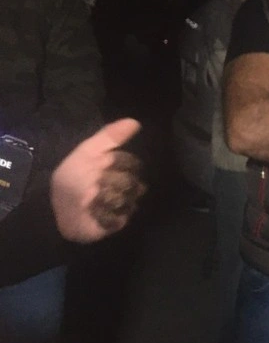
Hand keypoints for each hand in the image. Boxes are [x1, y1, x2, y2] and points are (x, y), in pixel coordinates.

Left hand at [50, 118, 145, 241]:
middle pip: (131, 181)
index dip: (115, 163)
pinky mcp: (121, 220)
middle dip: (109, 182)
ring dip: (105, 198)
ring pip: (127, 199)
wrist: (58, 211)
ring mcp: (126, 203)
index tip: (101, 165)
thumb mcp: (86, 153)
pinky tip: (94, 213)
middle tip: (95, 186)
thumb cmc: (71, 181)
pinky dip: (103, 213)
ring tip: (93, 201)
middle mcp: (127, 183)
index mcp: (119, 166)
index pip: (131, 162)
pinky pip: (120, 215)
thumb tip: (136, 122)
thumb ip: (109, 137)